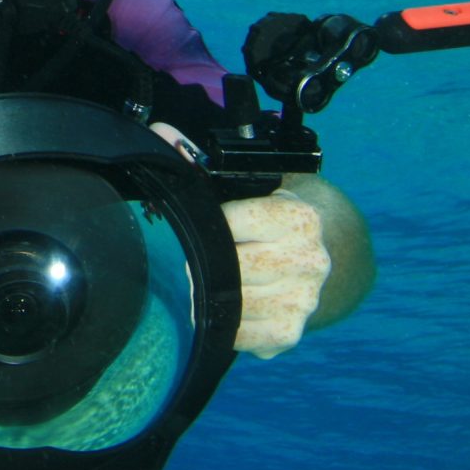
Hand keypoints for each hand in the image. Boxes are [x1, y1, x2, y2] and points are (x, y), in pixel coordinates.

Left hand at [149, 121, 333, 359]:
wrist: (309, 256)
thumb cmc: (264, 219)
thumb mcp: (246, 187)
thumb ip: (200, 161)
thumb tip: (160, 134)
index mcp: (299, 216)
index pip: (233, 221)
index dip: (206, 222)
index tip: (195, 223)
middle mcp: (310, 259)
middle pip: (232, 267)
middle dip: (201, 263)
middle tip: (182, 259)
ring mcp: (303, 300)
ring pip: (232, 303)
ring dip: (206, 295)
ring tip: (196, 282)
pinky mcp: (289, 333)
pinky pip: (237, 334)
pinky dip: (219, 323)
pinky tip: (218, 308)